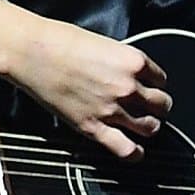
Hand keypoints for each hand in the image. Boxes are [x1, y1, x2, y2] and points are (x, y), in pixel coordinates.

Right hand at [6, 18, 174, 160]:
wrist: (33, 52)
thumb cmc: (60, 41)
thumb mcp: (103, 43)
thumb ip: (121, 62)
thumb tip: (129, 74)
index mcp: (133, 61)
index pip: (161, 78)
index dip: (155, 83)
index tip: (149, 86)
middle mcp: (127, 87)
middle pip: (161, 104)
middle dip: (158, 106)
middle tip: (151, 106)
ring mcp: (111, 109)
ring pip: (150, 127)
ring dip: (149, 127)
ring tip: (143, 125)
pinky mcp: (93, 127)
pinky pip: (126, 148)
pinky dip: (135, 153)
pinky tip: (136, 150)